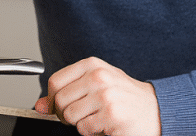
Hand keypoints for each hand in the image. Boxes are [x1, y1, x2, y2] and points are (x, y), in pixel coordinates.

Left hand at [34, 57, 160, 135]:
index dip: (51, 99)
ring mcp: (105, 95)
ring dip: (80, 123)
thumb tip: (40, 106)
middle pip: (60, 101)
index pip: (55, 81)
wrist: (154, 109)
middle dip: (64, 115)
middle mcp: (98, 77)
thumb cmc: (124, 97)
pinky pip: (84, 128)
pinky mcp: (110, 114)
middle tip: (81, 116)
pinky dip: (91, 131)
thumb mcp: (96, 85)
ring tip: (96, 118)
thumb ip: (68, 91)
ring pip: (70, 116)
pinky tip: (105, 124)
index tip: (56, 107)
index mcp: (92, 65)